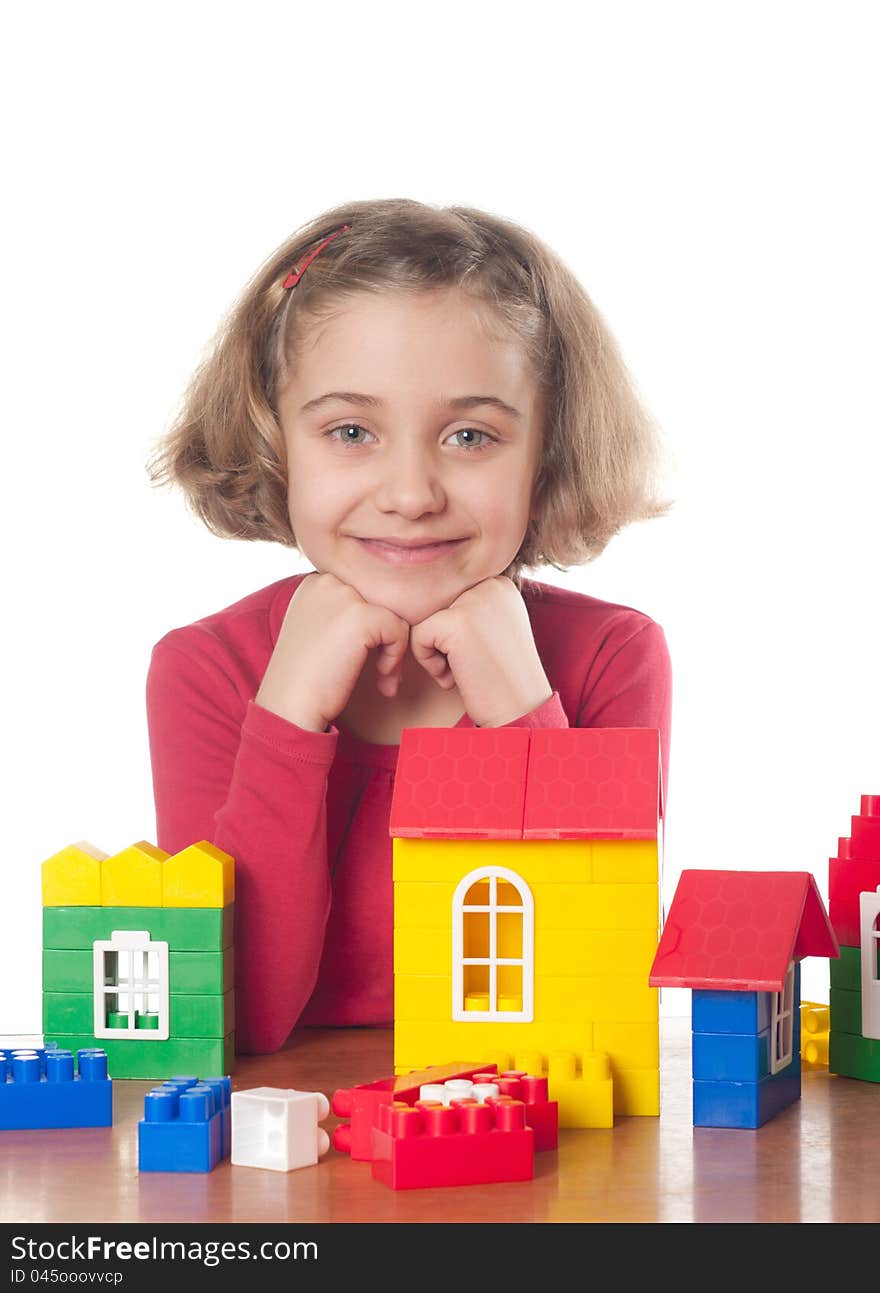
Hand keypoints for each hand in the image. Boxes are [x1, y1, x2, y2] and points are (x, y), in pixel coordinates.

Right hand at [255, 573, 409, 731]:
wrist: (289, 704)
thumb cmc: (305, 676)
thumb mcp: (318, 630)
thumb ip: (343, 612)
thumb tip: (386, 611)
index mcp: (316, 582)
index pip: (365, 594)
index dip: (372, 628)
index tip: (363, 658)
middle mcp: (328, 582)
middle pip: (381, 602)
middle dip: (385, 638)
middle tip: (381, 671)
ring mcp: (344, 596)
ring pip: (394, 615)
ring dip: (395, 650)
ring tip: (383, 678)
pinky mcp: (361, 616)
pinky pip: (399, 630)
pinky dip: (396, 657)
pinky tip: (381, 677)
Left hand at [409, 576, 552, 726]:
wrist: (520, 709)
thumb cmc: (502, 676)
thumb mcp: (492, 629)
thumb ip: (467, 607)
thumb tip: (421, 598)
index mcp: (498, 582)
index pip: (449, 598)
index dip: (455, 633)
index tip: (481, 654)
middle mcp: (489, 584)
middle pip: (435, 606)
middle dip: (444, 641)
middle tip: (472, 664)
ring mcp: (474, 600)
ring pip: (424, 620)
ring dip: (435, 651)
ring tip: (465, 669)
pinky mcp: (456, 621)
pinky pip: (418, 636)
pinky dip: (429, 663)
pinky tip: (455, 676)